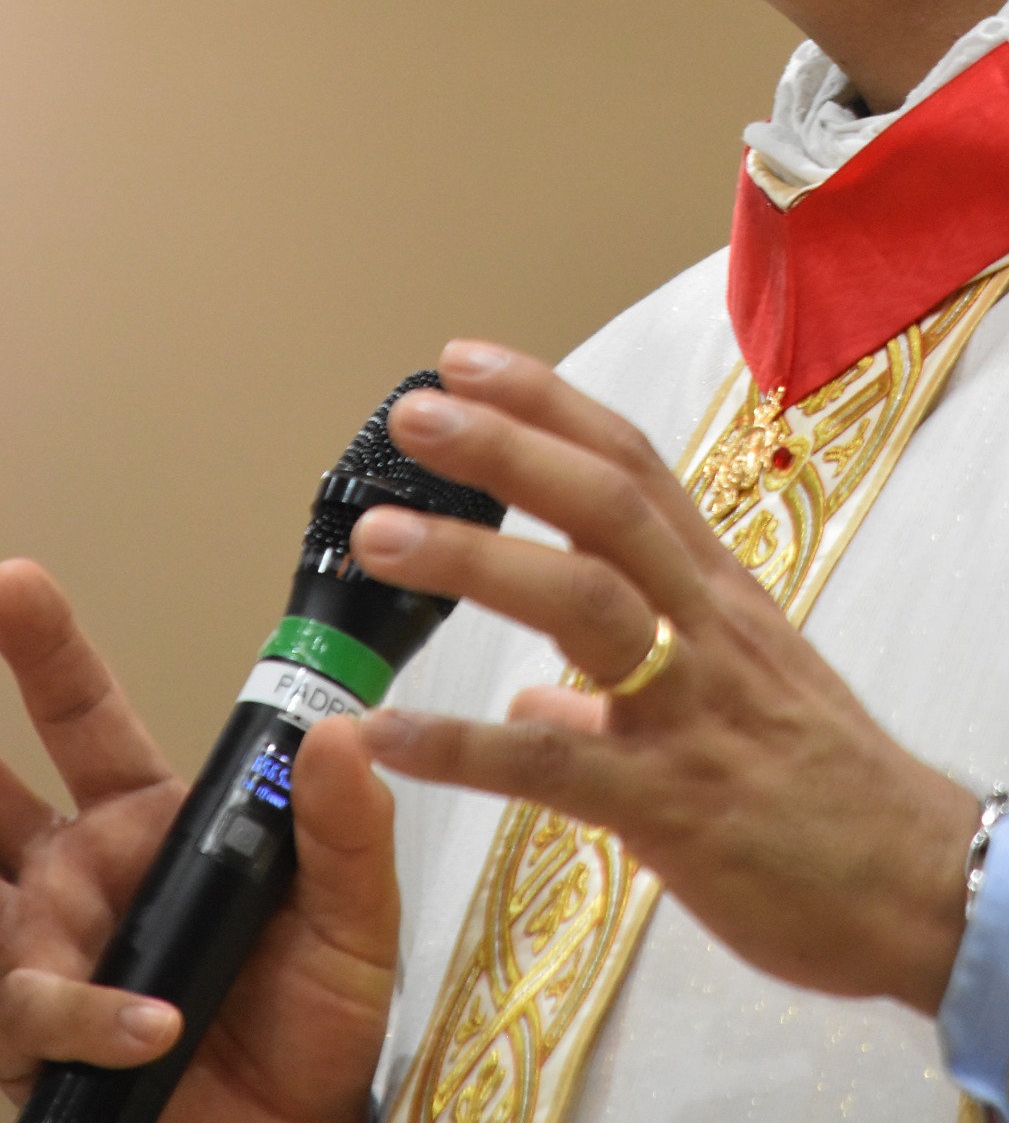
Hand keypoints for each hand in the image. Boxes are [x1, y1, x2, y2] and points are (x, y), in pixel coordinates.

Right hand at [0, 562, 396, 1121]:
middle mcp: (78, 880)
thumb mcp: (354, 917)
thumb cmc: (317, 1025)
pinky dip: (86, 1014)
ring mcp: (48, 960)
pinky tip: (153, 1028)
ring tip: (51, 933)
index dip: (43, 650)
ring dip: (12, 914)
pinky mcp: (36, 1048)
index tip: (13, 580)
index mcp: (146, 822)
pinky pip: (30, 1012)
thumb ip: (348, 828)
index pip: (82, 718)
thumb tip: (341, 732)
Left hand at [353, 343, 981, 1014]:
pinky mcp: (675, 805)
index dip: (548, 407)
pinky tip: (385, 734)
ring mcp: (692, 710)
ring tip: (382, 535)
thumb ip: (624, 694)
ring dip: (475, 560)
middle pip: (606, 505)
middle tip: (416, 409)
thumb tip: (537, 703)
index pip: (633, 469)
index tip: (467, 362)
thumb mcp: (740, 708)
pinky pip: (554, 766)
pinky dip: (463, 745)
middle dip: (507, 448)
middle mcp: (708, 627)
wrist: (932, 888)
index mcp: (721, 595)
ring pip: (582, 602)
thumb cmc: (837, 798)